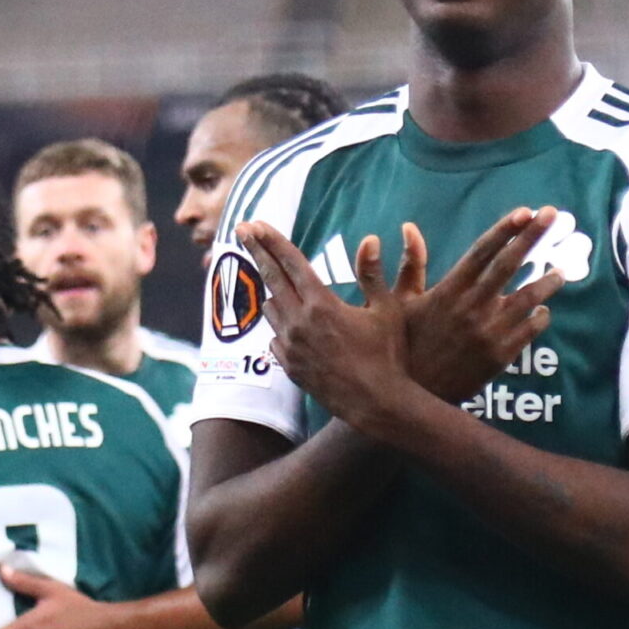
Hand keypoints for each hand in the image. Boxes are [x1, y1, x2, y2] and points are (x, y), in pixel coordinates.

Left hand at [237, 221, 410, 428]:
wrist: (377, 404)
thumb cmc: (388, 355)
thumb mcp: (388, 310)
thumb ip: (373, 274)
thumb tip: (371, 239)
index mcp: (321, 304)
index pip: (291, 262)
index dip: (272, 239)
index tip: (256, 223)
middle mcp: (299, 322)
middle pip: (270, 278)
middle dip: (255, 250)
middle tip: (241, 229)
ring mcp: (290, 346)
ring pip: (270, 308)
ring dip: (270, 290)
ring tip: (271, 277)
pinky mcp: (289, 367)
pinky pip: (275, 338)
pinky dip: (279, 325)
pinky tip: (288, 323)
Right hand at [403, 207, 566, 401]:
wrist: (414, 395)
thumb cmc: (405, 345)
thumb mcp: (400, 303)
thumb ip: (410, 265)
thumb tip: (410, 227)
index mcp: (448, 291)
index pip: (482, 252)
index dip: (505, 230)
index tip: (525, 212)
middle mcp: (471, 307)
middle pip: (509, 264)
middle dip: (533, 237)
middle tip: (553, 214)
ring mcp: (489, 332)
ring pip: (528, 298)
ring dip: (548, 281)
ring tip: (560, 271)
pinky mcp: (501, 356)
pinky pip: (530, 329)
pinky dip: (540, 316)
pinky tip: (542, 310)